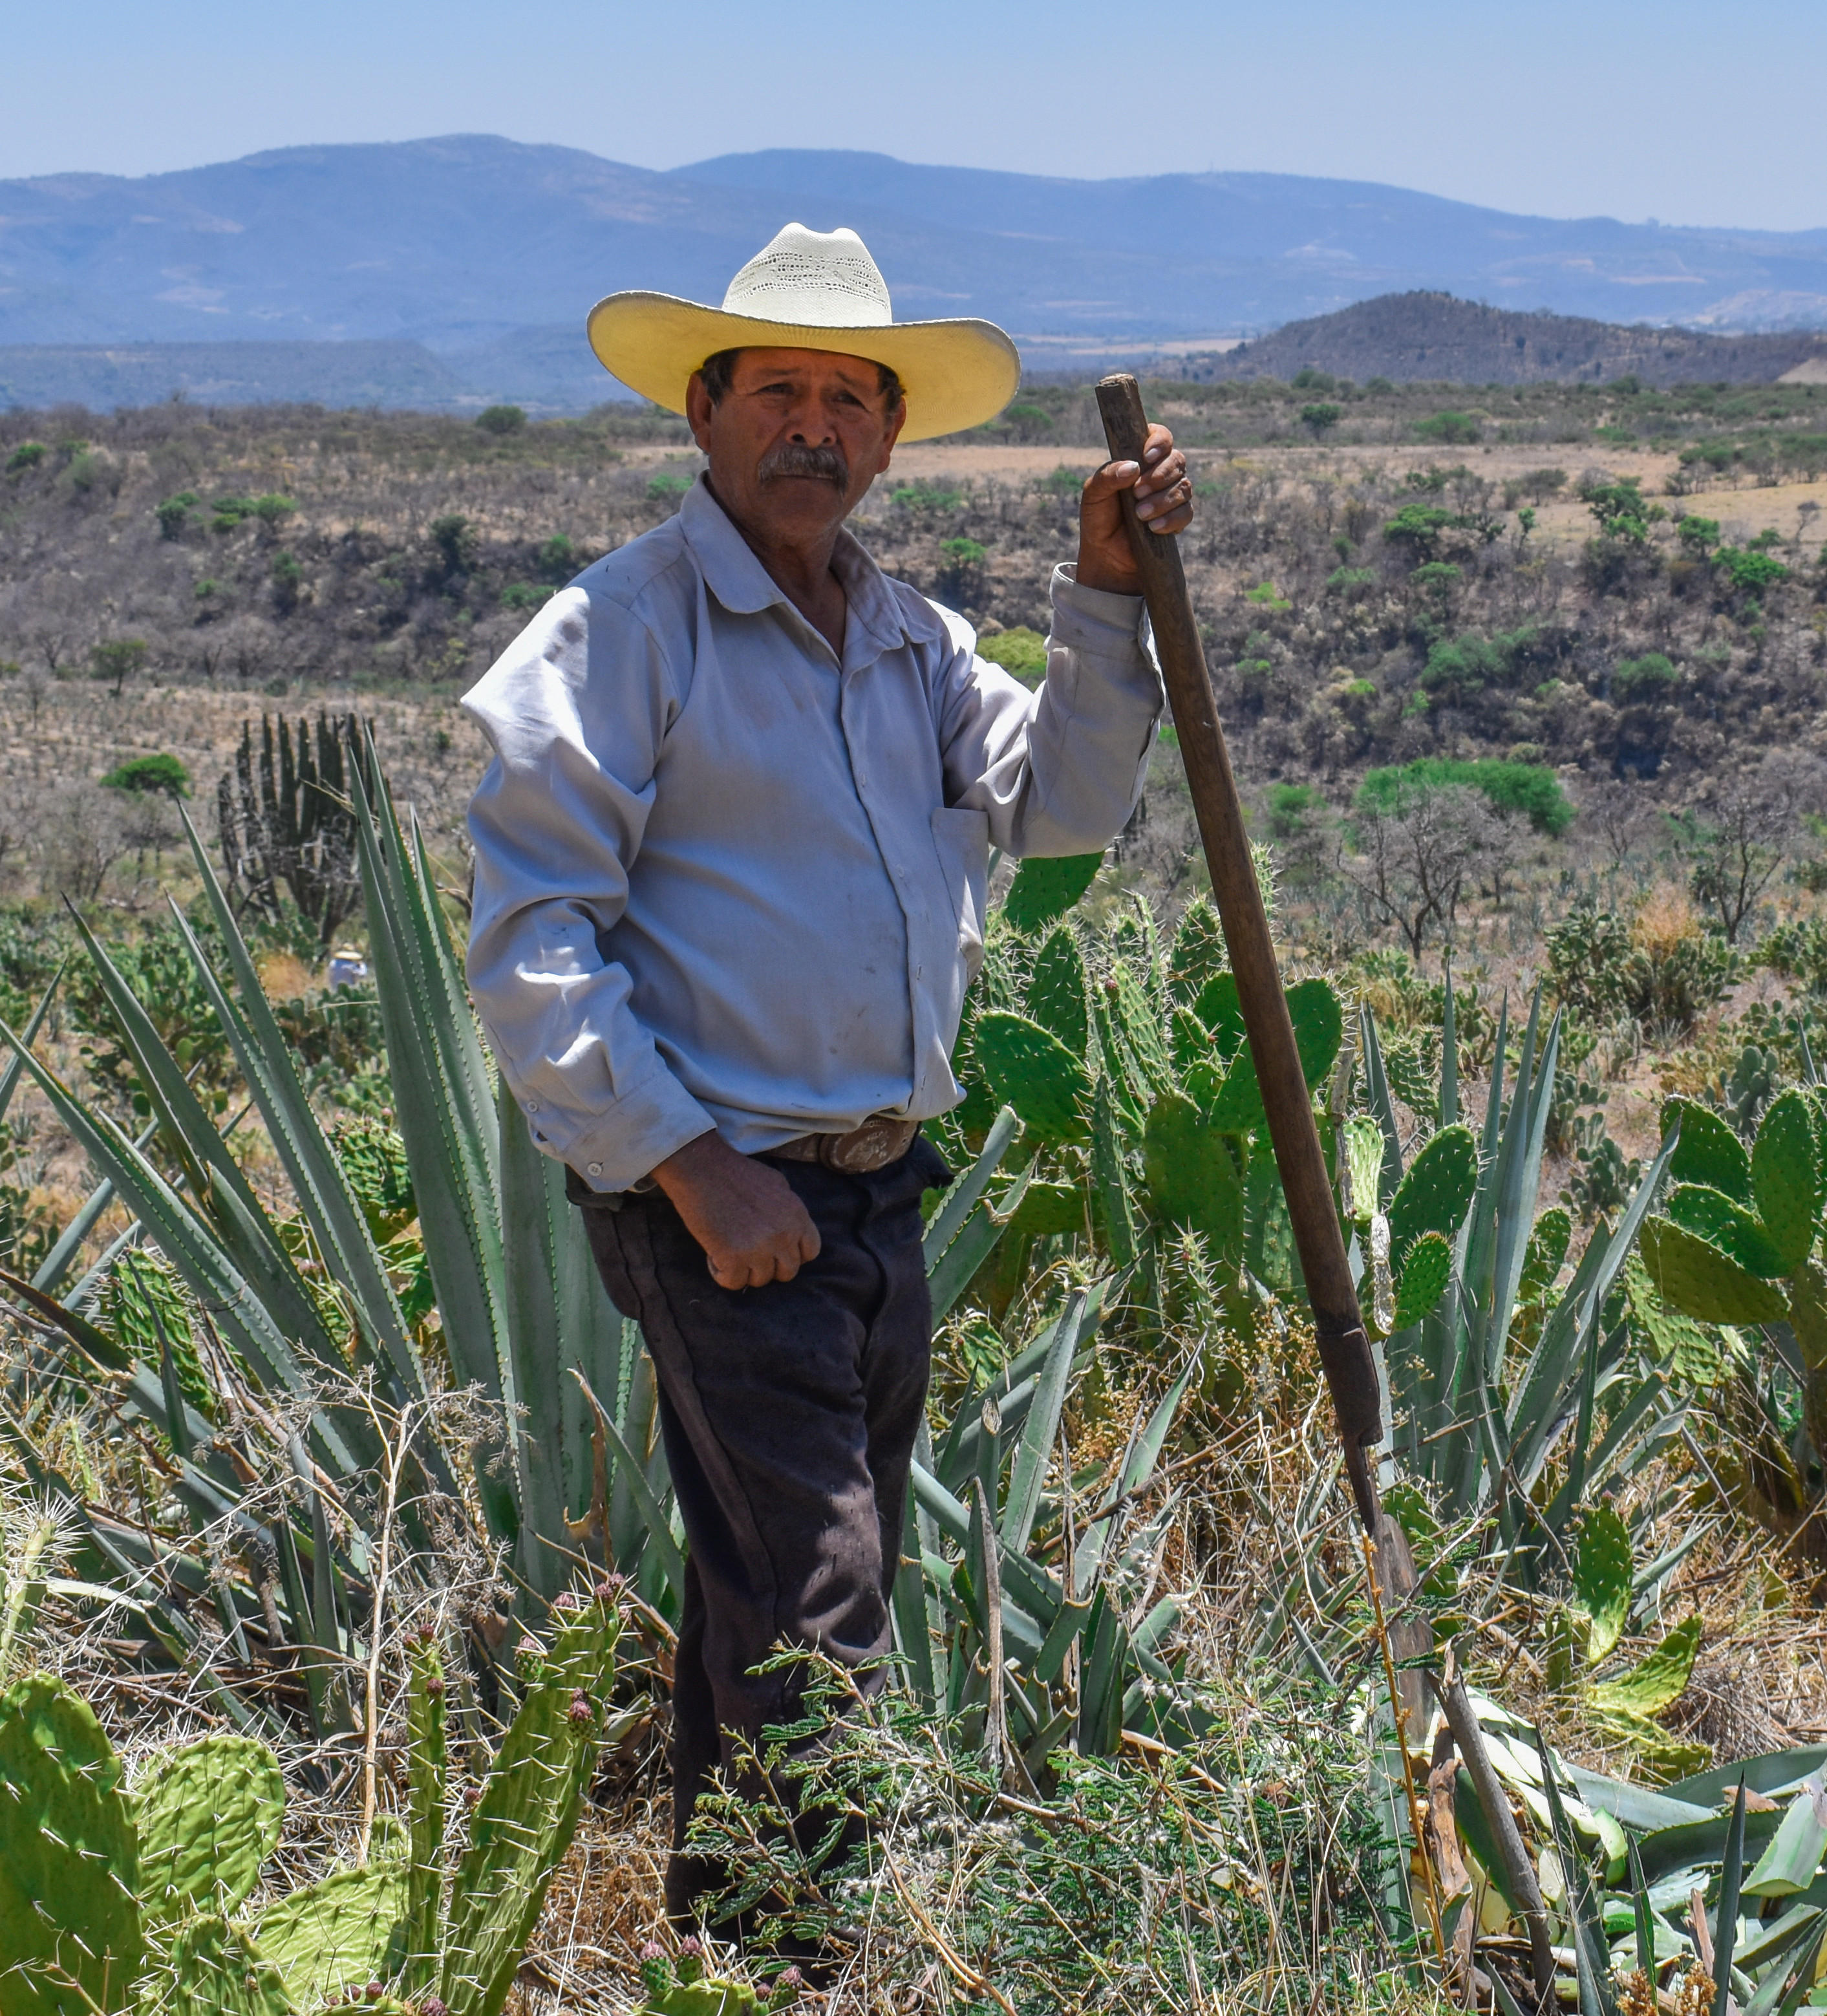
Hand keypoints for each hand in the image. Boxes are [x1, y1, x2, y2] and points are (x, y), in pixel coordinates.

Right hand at [650, 1131, 820, 1288]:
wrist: (702, 1168)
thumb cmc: (735, 1172)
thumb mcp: (776, 1184)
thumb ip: (788, 1211)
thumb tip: (789, 1230)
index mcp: (797, 1216)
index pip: (810, 1252)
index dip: (792, 1254)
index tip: (775, 1251)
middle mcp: (783, 1235)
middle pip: (787, 1272)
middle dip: (768, 1265)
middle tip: (749, 1253)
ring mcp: (760, 1248)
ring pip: (760, 1280)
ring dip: (744, 1270)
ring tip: (729, 1251)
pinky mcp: (733, 1257)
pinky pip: (734, 1282)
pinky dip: (722, 1274)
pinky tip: (714, 1257)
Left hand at [1075, 422, 1193, 593]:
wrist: (1105, 552)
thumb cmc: (1098, 517)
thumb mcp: (1093, 494)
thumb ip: (1108, 476)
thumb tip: (1133, 467)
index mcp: (1141, 458)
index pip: (1161, 437)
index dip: (1159, 442)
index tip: (1146, 457)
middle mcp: (1161, 472)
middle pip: (1177, 461)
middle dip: (1158, 477)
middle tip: (1136, 493)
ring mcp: (1172, 494)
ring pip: (1184, 487)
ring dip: (1162, 500)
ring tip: (1139, 514)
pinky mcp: (1178, 518)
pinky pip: (1186, 512)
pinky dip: (1170, 519)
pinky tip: (1153, 527)